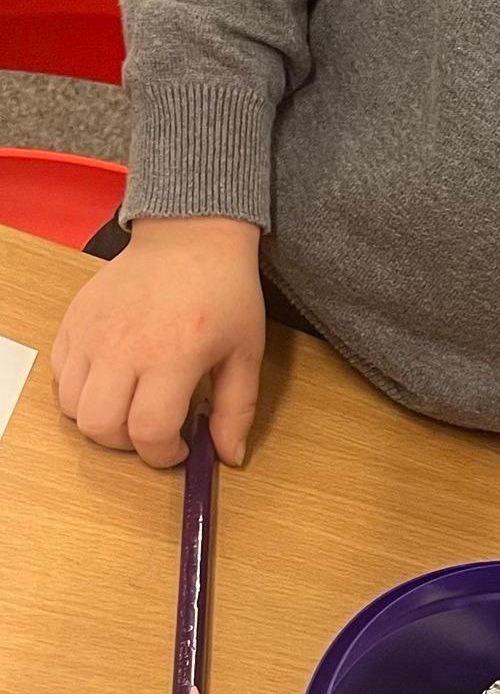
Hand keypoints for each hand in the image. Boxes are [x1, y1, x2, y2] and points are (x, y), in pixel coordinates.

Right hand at [50, 218, 264, 466]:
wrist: (190, 236)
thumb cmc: (224, 291)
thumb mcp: (246, 352)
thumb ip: (237, 409)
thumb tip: (229, 456)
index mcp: (172, 356)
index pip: (148, 431)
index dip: (163, 454)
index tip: (179, 448)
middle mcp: (123, 347)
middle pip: (100, 426)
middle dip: (126, 444)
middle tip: (152, 430)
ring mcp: (91, 333)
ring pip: (72, 407)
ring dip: (99, 419)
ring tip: (131, 405)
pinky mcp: (74, 321)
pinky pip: (60, 375)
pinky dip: (80, 391)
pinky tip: (113, 379)